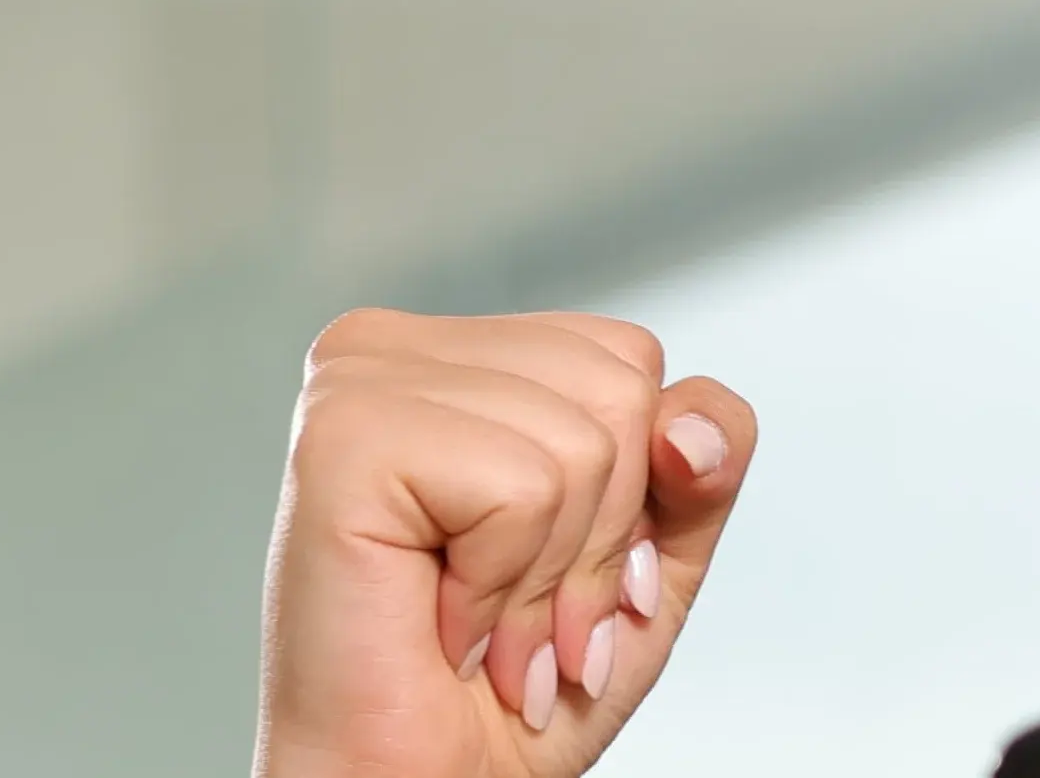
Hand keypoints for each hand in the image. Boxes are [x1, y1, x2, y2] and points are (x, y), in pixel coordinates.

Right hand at [260, 310, 760, 777]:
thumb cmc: (505, 691)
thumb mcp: (644, 560)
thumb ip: (698, 467)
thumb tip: (689, 425)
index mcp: (453, 357)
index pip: (631, 358)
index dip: (631, 495)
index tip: (555, 587)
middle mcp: (393, 349)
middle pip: (619, 383)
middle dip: (597, 539)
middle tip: (519, 623)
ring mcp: (358, 382)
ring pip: (580, 441)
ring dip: (547, 581)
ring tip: (483, 633)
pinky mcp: (342, 439)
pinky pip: (519, 486)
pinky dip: (501, 586)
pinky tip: (443, 626)